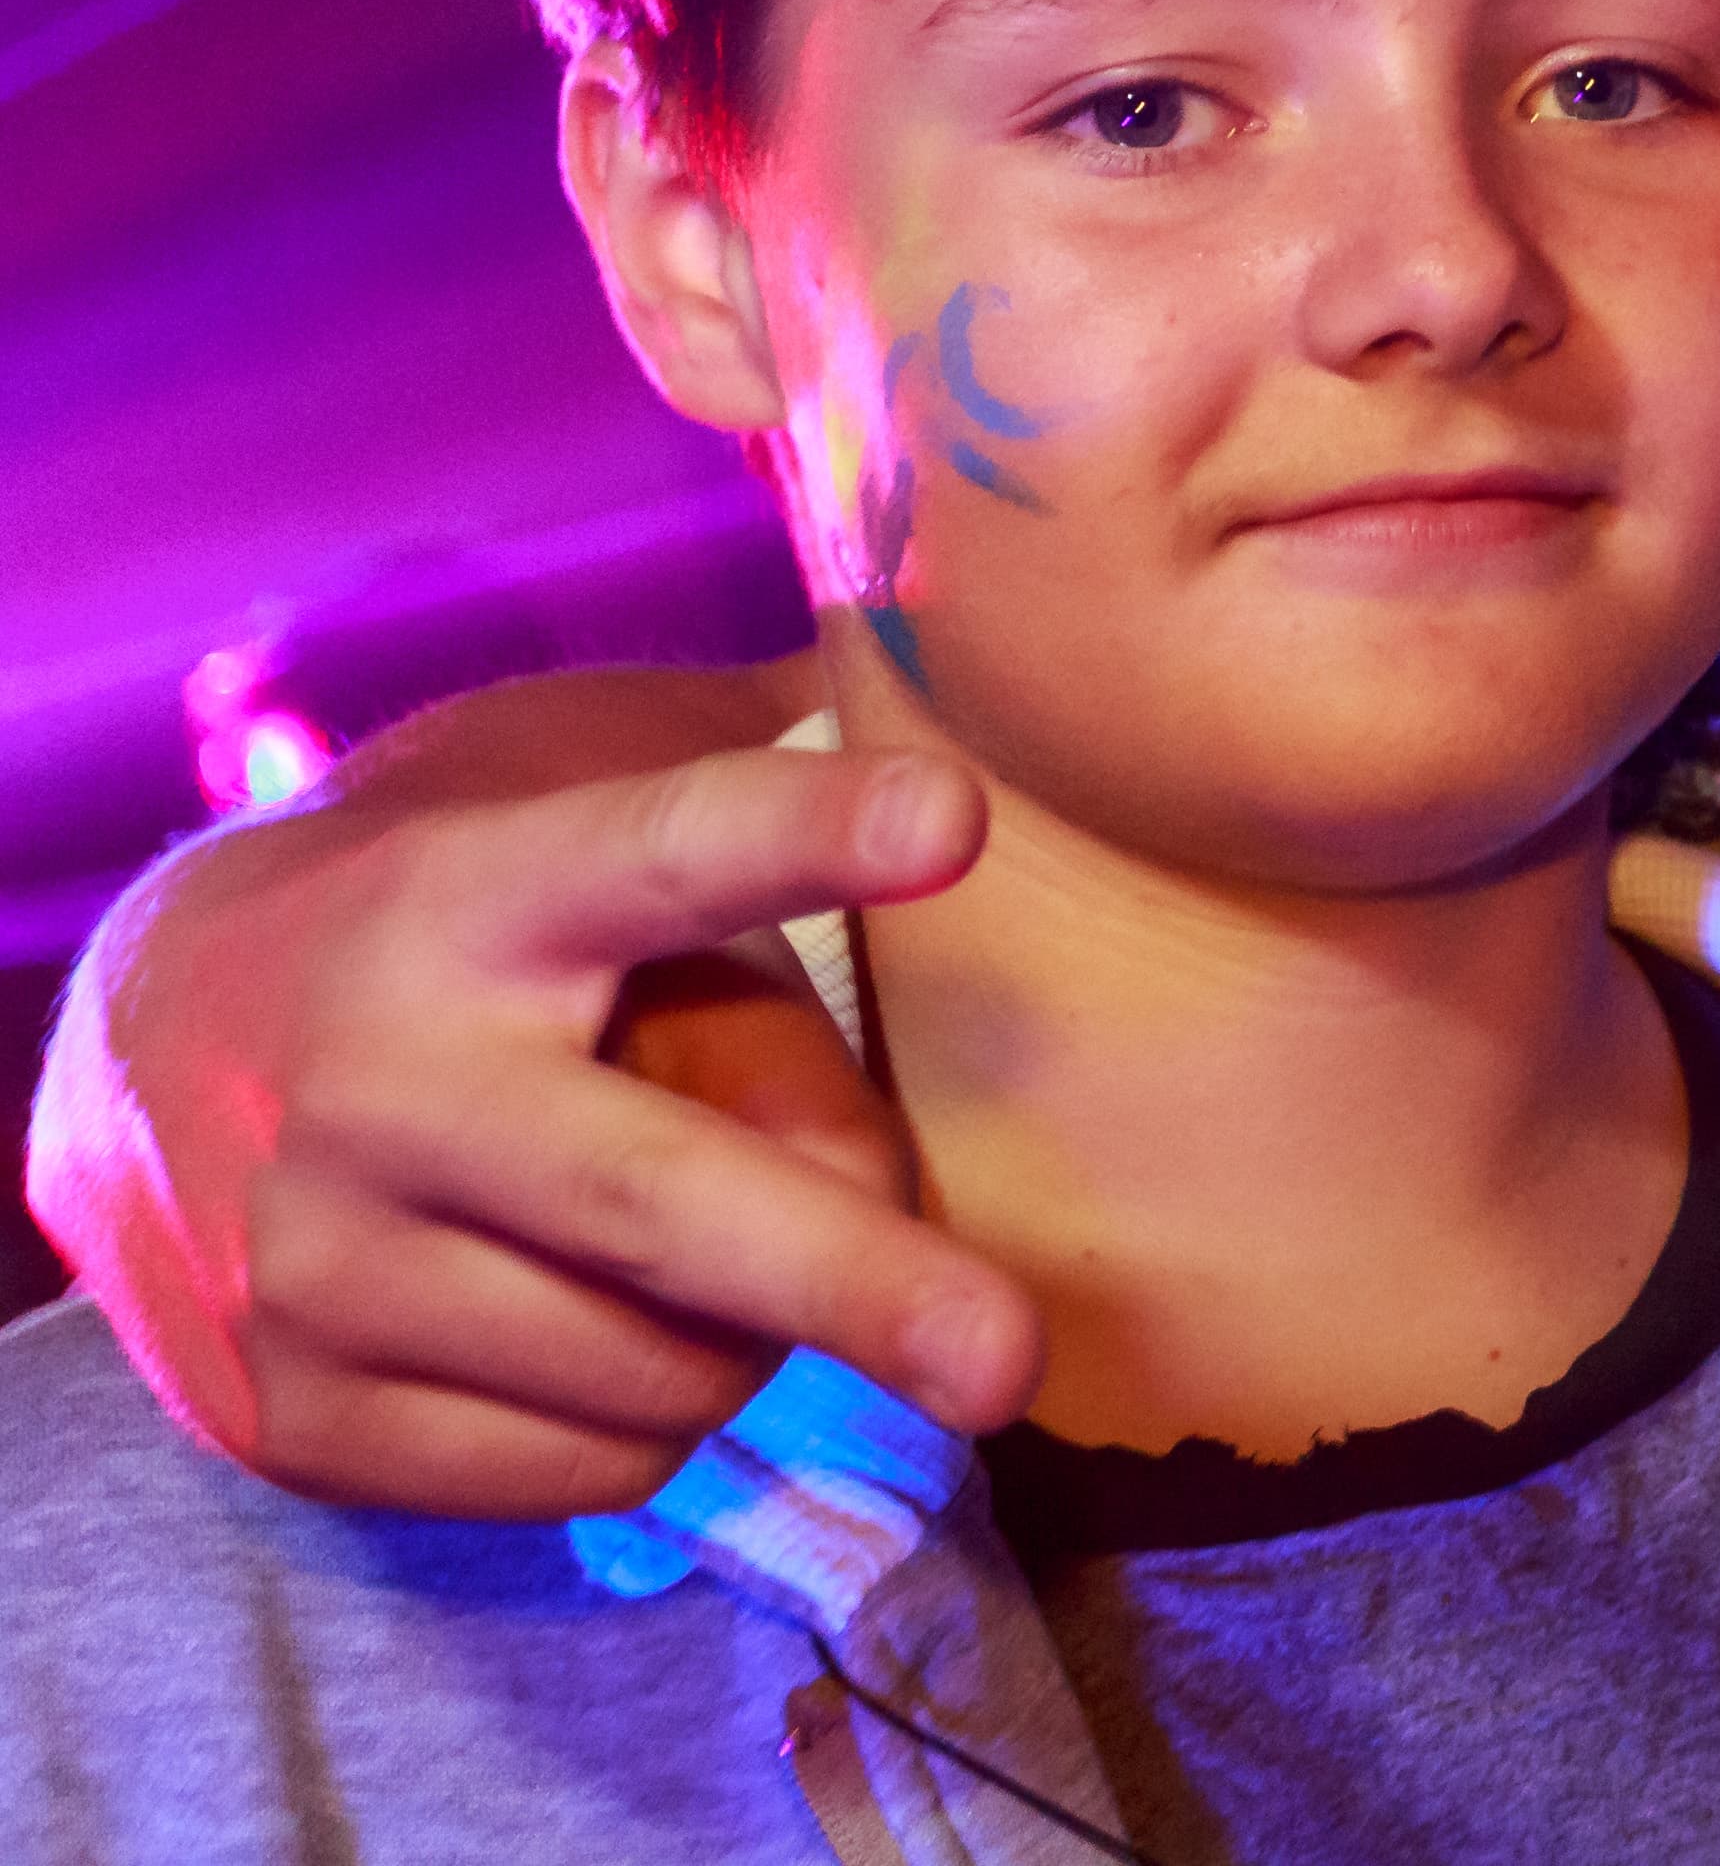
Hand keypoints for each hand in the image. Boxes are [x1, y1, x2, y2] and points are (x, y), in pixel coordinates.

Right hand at [24, 745, 1039, 1512]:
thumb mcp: (603, 910)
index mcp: (475, 898)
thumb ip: (762, 1020)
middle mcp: (374, 1085)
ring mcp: (312, 1268)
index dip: (809, 830)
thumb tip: (871, 1209)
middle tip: (1007, 1359)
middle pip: (657, 1203)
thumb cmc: (471, 957)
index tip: (953, 816)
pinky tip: (601, 1335)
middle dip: (851, 1284)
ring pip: (655, 1371)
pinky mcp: (292, 1421)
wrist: (145, 1052)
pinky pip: (586, 1472)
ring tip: (705, 1260)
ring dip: (754, 1344)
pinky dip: (656, 1426)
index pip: (662, 852)